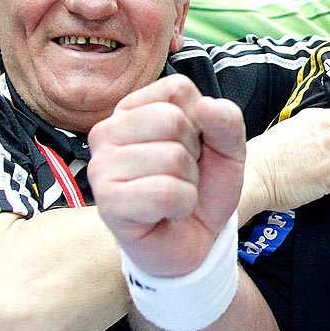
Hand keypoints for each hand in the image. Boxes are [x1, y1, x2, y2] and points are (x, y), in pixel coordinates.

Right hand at [87, 74, 245, 276]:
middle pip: (173, 121)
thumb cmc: (202, 189)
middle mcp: (108, 131)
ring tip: (174, 195)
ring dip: (189, 184)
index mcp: (132, 109)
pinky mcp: (108, 202)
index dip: (201, 122)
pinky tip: (167, 213)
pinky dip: (182, 205)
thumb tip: (208, 105)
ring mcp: (102, 166)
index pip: (178, 89)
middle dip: (194, 155)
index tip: (191, 148)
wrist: (196, 241)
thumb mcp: (228, 150)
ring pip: (172, 158)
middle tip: (182, 176)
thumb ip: (227, 122)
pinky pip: (165, 193)